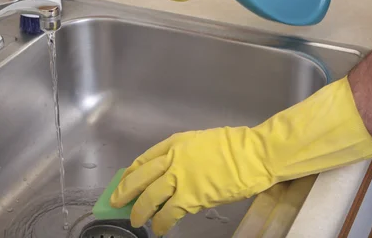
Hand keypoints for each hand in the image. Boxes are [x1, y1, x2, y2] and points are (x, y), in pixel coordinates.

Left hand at [110, 77, 371, 235]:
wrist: (254, 155)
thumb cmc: (235, 147)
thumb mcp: (202, 142)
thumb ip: (184, 155)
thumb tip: (171, 173)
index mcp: (176, 142)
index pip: (144, 159)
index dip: (131, 173)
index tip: (124, 181)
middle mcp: (173, 158)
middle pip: (140, 177)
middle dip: (125, 191)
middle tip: (117, 202)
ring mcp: (181, 177)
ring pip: (149, 197)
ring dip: (139, 210)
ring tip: (136, 221)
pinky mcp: (191, 196)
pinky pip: (168, 213)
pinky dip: (161, 223)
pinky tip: (159, 229)